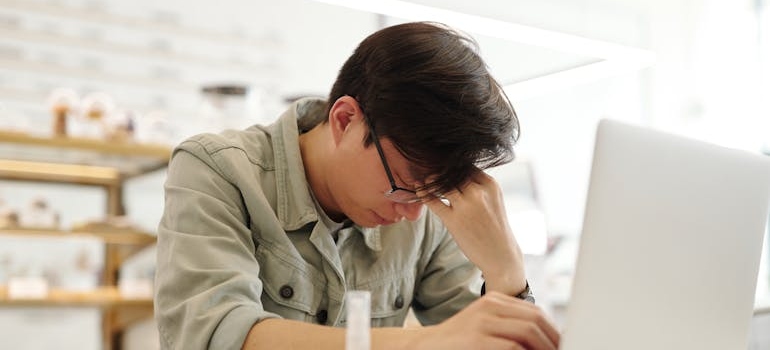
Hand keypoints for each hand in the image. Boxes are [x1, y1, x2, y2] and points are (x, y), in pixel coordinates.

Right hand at [410, 291, 559, 349]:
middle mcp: (490, 306)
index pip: (535, 313)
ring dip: (544, 348)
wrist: (426, 347)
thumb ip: (510, 328)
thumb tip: (545, 339)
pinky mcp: (476, 340)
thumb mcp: (486, 327)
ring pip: (528, 331)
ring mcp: (482, 322)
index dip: (554, 331)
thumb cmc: (459, 343)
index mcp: (495, 301)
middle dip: (553, 341)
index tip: (563, 345)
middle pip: (535, 320)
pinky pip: (512, 347)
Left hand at [420, 169, 525, 294]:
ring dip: (430, 180)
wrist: (500, 255)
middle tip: (427, 168)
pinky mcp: (454, 220)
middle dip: (439, 170)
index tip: (442, 165)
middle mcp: (478, 192)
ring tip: (424, 180)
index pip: (465, 165)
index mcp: (490, 184)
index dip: (452, 165)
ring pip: (441, 182)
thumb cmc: (494, 227)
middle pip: (452, 171)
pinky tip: (418, 190)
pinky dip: (423, 193)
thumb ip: (478, 185)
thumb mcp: (493, 200)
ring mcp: (466, 205)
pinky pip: (433, 200)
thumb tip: (455, 173)